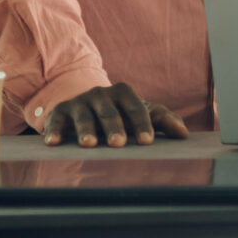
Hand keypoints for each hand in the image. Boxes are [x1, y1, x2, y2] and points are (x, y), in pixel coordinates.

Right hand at [41, 82, 189, 147]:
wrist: (86, 105)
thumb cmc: (121, 113)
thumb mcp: (141, 113)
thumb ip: (163, 120)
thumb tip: (184, 134)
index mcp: (124, 93)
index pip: (136, 109)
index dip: (142, 125)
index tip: (146, 142)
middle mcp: (101, 94)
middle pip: (110, 113)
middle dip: (114, 128)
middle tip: (118, 144)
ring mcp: (79, 102)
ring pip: (84, 117)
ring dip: (86, 130)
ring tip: (89, 144)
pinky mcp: (59, 111)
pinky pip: (57, 121)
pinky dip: (54, 131)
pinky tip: (53, 143)